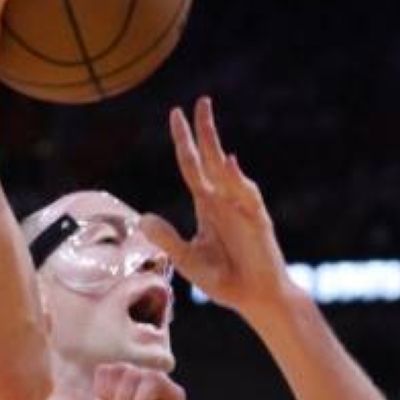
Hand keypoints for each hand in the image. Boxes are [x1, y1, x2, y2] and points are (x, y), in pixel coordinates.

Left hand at [141, 97, 292, 316]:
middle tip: (200, 101)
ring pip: (226, 170)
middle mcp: (224, 199)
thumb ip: (168, 240)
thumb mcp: (188, 260)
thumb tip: (142, 218)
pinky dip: (236, 179)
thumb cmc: (224, 279)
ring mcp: (241, 207)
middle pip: (211, 158)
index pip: (192, 165)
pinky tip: (227, 163)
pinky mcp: (257, 220)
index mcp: (206, 204)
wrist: (255, 298)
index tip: (176, 113)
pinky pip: (246, 194)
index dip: (184, 141)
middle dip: (204, 130)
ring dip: (216, 144)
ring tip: (206, 118)